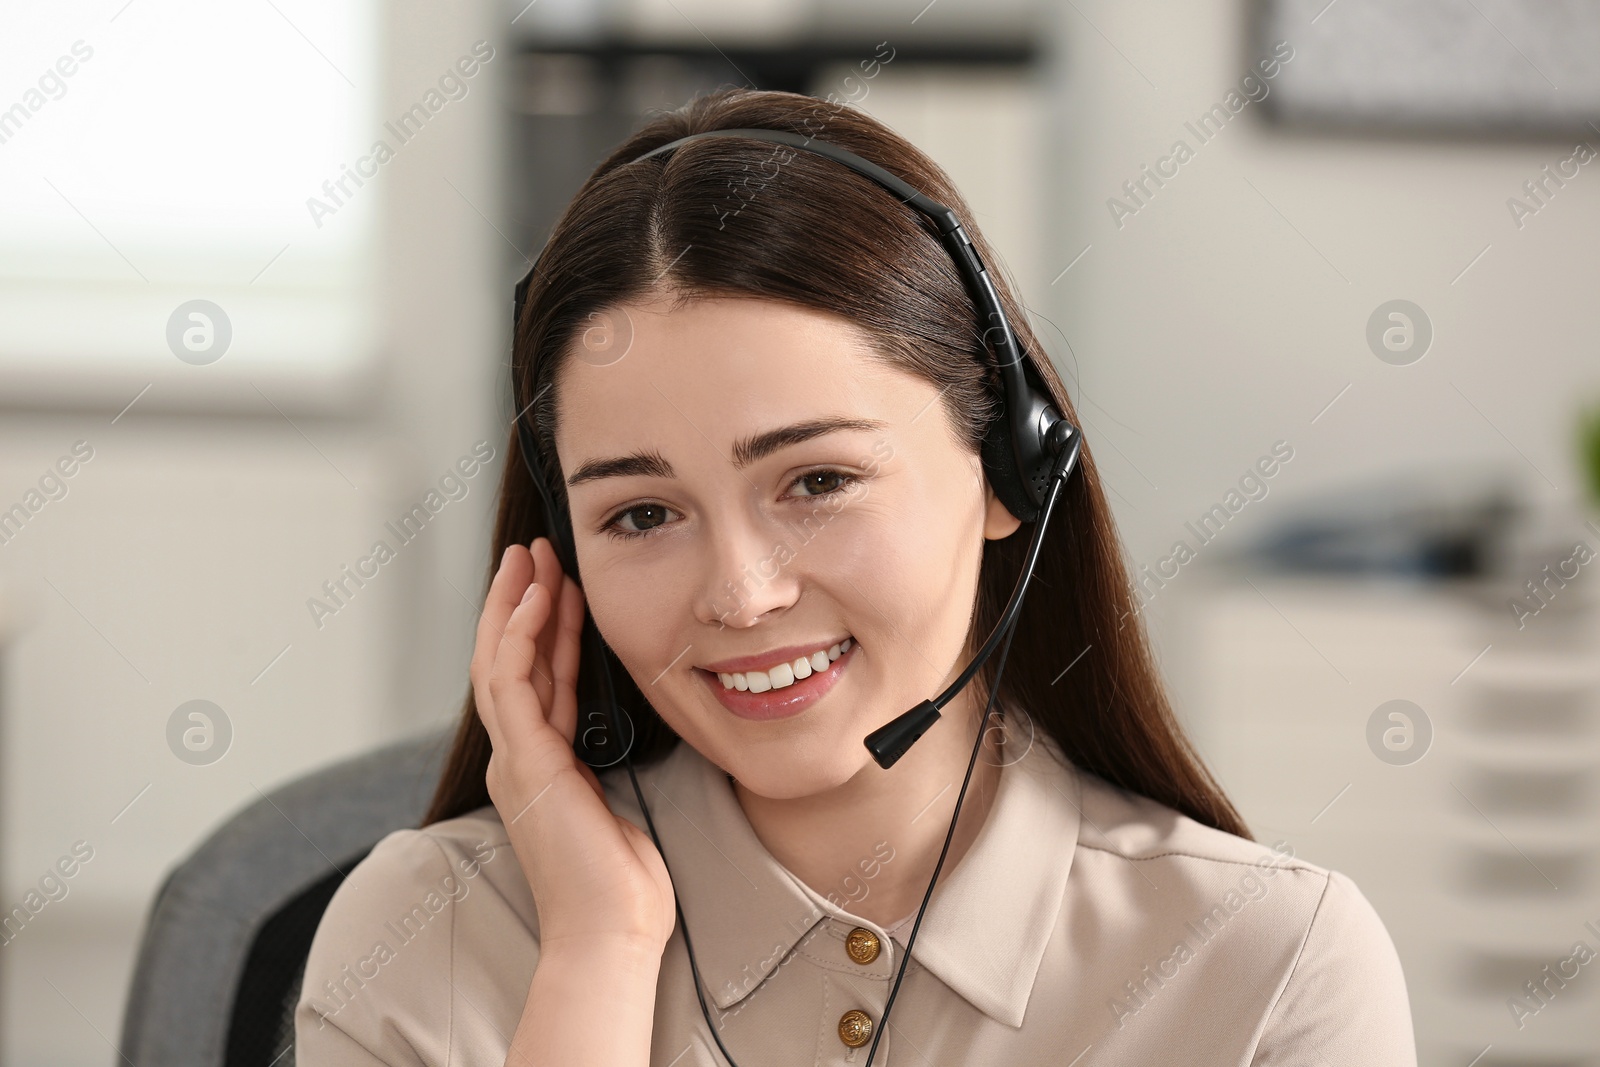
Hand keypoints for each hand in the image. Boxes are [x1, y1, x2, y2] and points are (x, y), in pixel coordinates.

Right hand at [470, 536, 675, 953]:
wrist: (611, 929)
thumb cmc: (624, 881)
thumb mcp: (622, 797)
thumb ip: (612, 757)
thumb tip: (638, 718)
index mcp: (541, 764)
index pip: (537, 677)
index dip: (545, 626)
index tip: (557, 582)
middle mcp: (518, 756)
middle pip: (508, 659)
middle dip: (520, 601)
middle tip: (533, 553)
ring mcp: (514, 758)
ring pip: (501, 660)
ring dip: (515, 604)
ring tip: (531, 558)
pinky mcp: (523, 762)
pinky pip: (511, 683)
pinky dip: (520, 636)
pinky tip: (535, 599)